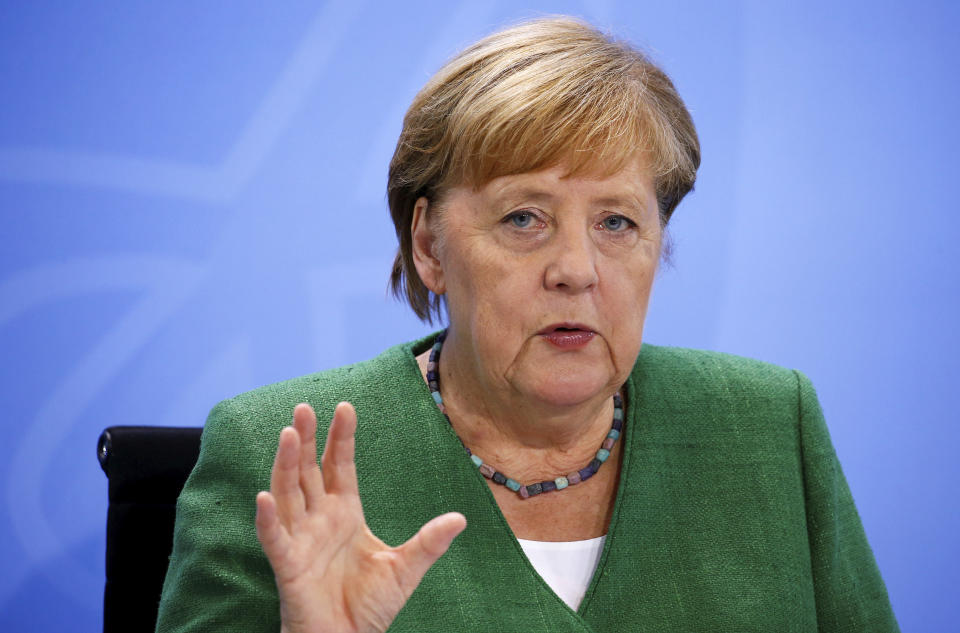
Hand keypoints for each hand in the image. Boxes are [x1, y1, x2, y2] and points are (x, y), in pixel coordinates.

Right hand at [255, 402, 466, 632]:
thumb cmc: (368, 607)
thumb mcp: (405, 569)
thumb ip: (429, 542)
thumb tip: (460, 518)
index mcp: (345, 514)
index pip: (340, 466)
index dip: (341, 437)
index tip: (345, 407)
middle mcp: (319, 520)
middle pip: (309, 470)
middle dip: (308, 439)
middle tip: (305, 406)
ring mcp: (301, 540)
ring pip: (289, 493)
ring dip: (286, 464)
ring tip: (288, 433)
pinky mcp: (288, 566)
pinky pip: (275, 539)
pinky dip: (268, 519)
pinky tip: (265, 496)